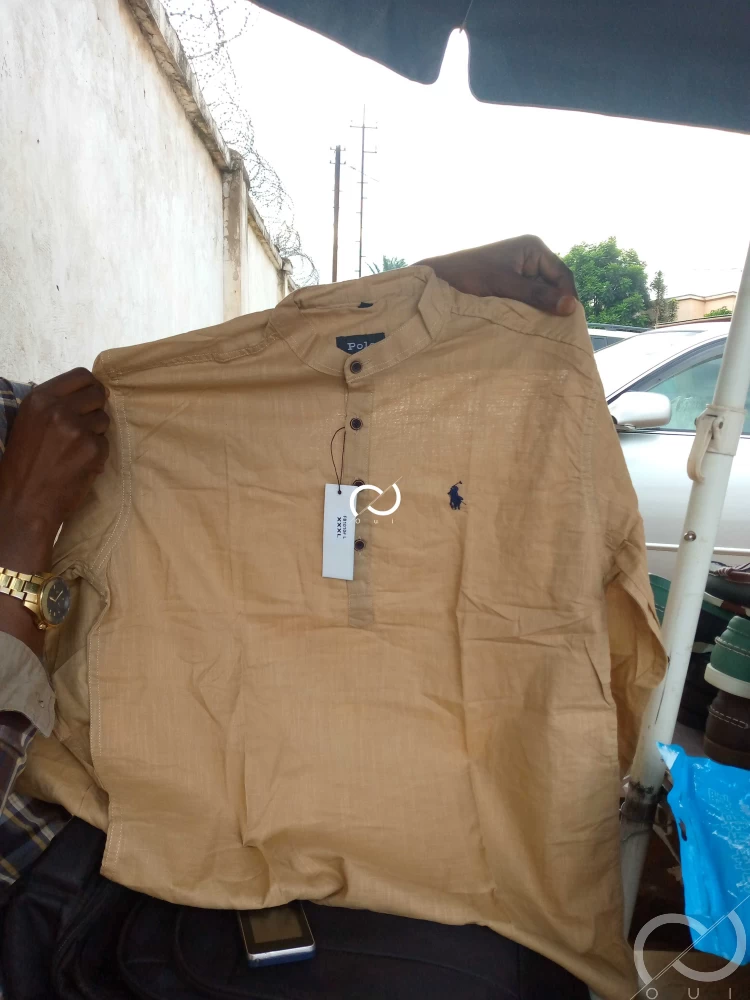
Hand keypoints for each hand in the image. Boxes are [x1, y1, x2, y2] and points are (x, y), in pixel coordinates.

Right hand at [0, 367, 108, 558]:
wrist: (24, 501)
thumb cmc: (24, 464)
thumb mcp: (29, 422)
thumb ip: (55, 404)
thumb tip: (91, 389)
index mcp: (40, 398)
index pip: (82, 375)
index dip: (91, 386)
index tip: (91, 397)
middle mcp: (59, 409)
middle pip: (98, 394)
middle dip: (96, 408)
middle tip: (85, 425)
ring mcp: (78, 429)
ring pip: (104, 420)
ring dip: (95, 433)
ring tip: (74, 450)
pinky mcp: (93, 449)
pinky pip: (106, 443)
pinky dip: (97, 454)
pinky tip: (79, 464)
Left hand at [418, 235, 578, 315]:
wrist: (439, 279)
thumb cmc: (469, 276)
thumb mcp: (506, 286)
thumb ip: (537, 296)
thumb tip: (571, 307)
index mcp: (534, 247)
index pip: (562, 275)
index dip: (567, 297)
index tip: (568, 321)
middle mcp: (530, 256)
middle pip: (553, 285)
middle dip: (554, 305)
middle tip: (559, 331)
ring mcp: (520, 269)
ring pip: (541, 294)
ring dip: (541, 310)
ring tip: (544, 330)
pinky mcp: (510, 282)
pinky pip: (528, 298)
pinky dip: (529, 310)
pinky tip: (528, 325)